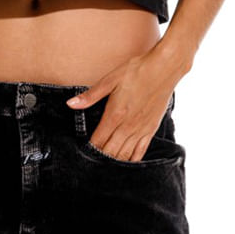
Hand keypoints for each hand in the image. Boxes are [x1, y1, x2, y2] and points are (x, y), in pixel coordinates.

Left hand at [65, 46, 185, 161]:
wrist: (163, 69)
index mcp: (115, 115)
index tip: (82, 151)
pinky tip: (126, 162)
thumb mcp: (110, 80)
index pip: (98, 141)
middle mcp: (128, 126)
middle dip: (100, 158)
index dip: (89, 148)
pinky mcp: (151, 129)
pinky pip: (140, 152)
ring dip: (114, 161)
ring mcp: (141, 130)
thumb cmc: (136, 71)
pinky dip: (131, 160)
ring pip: (125, 155)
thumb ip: (90, 96)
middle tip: (91, 161)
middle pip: (110, 152)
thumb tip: (71, 104)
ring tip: (105, 164)